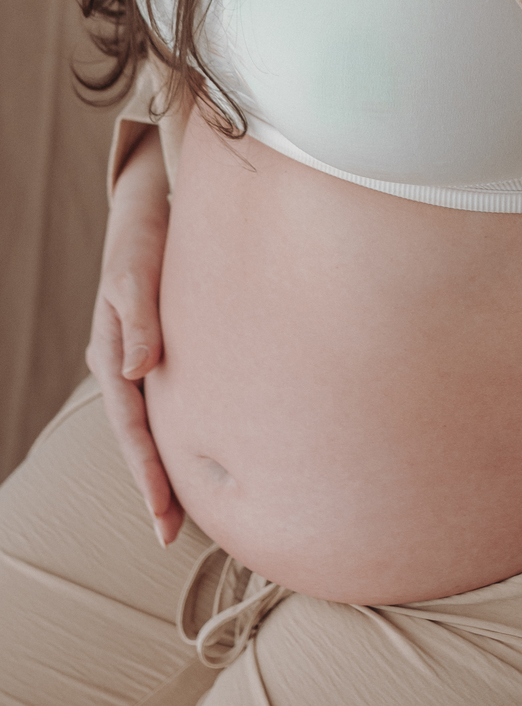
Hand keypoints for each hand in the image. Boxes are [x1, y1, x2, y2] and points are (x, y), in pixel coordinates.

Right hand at [86, 129, 183, 545]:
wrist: (153, 202)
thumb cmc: (147, 234)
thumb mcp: (137, 270)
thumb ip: (139, 316)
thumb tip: (137, 370)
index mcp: (112, 350)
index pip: (129, 423)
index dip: (145, 469)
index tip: (162, 512)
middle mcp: (124, 361)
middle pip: (137, 433)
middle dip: (152, 484)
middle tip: (171, 534)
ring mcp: (140, 356)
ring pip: (150, 421)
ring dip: (163, 464)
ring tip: (180, 511)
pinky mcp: (162, 346)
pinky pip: (167, 399)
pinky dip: (177, 430)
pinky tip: (195, 451)